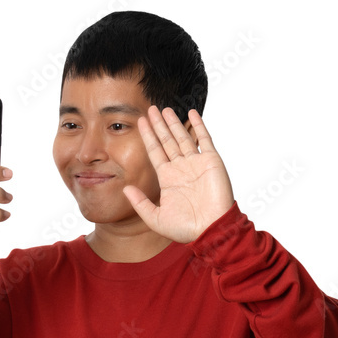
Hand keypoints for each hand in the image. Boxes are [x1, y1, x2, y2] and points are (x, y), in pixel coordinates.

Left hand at [123, 106, 233, 243]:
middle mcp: (181, 168)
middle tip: (150, 109)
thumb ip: (140, 203)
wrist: (212, 229)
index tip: (140, 121)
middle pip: (167, 141)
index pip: (155, 151)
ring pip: (182, 137)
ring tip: (165, 108)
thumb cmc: (186, 228)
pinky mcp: (212, 161)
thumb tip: (125, 188)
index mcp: (168, 178)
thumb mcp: (156, 218)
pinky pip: (204, 139)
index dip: (148, 136)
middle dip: (158, 125)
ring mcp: (196, 163)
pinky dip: (199, 125)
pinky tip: (191, 113)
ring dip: (174, 123)